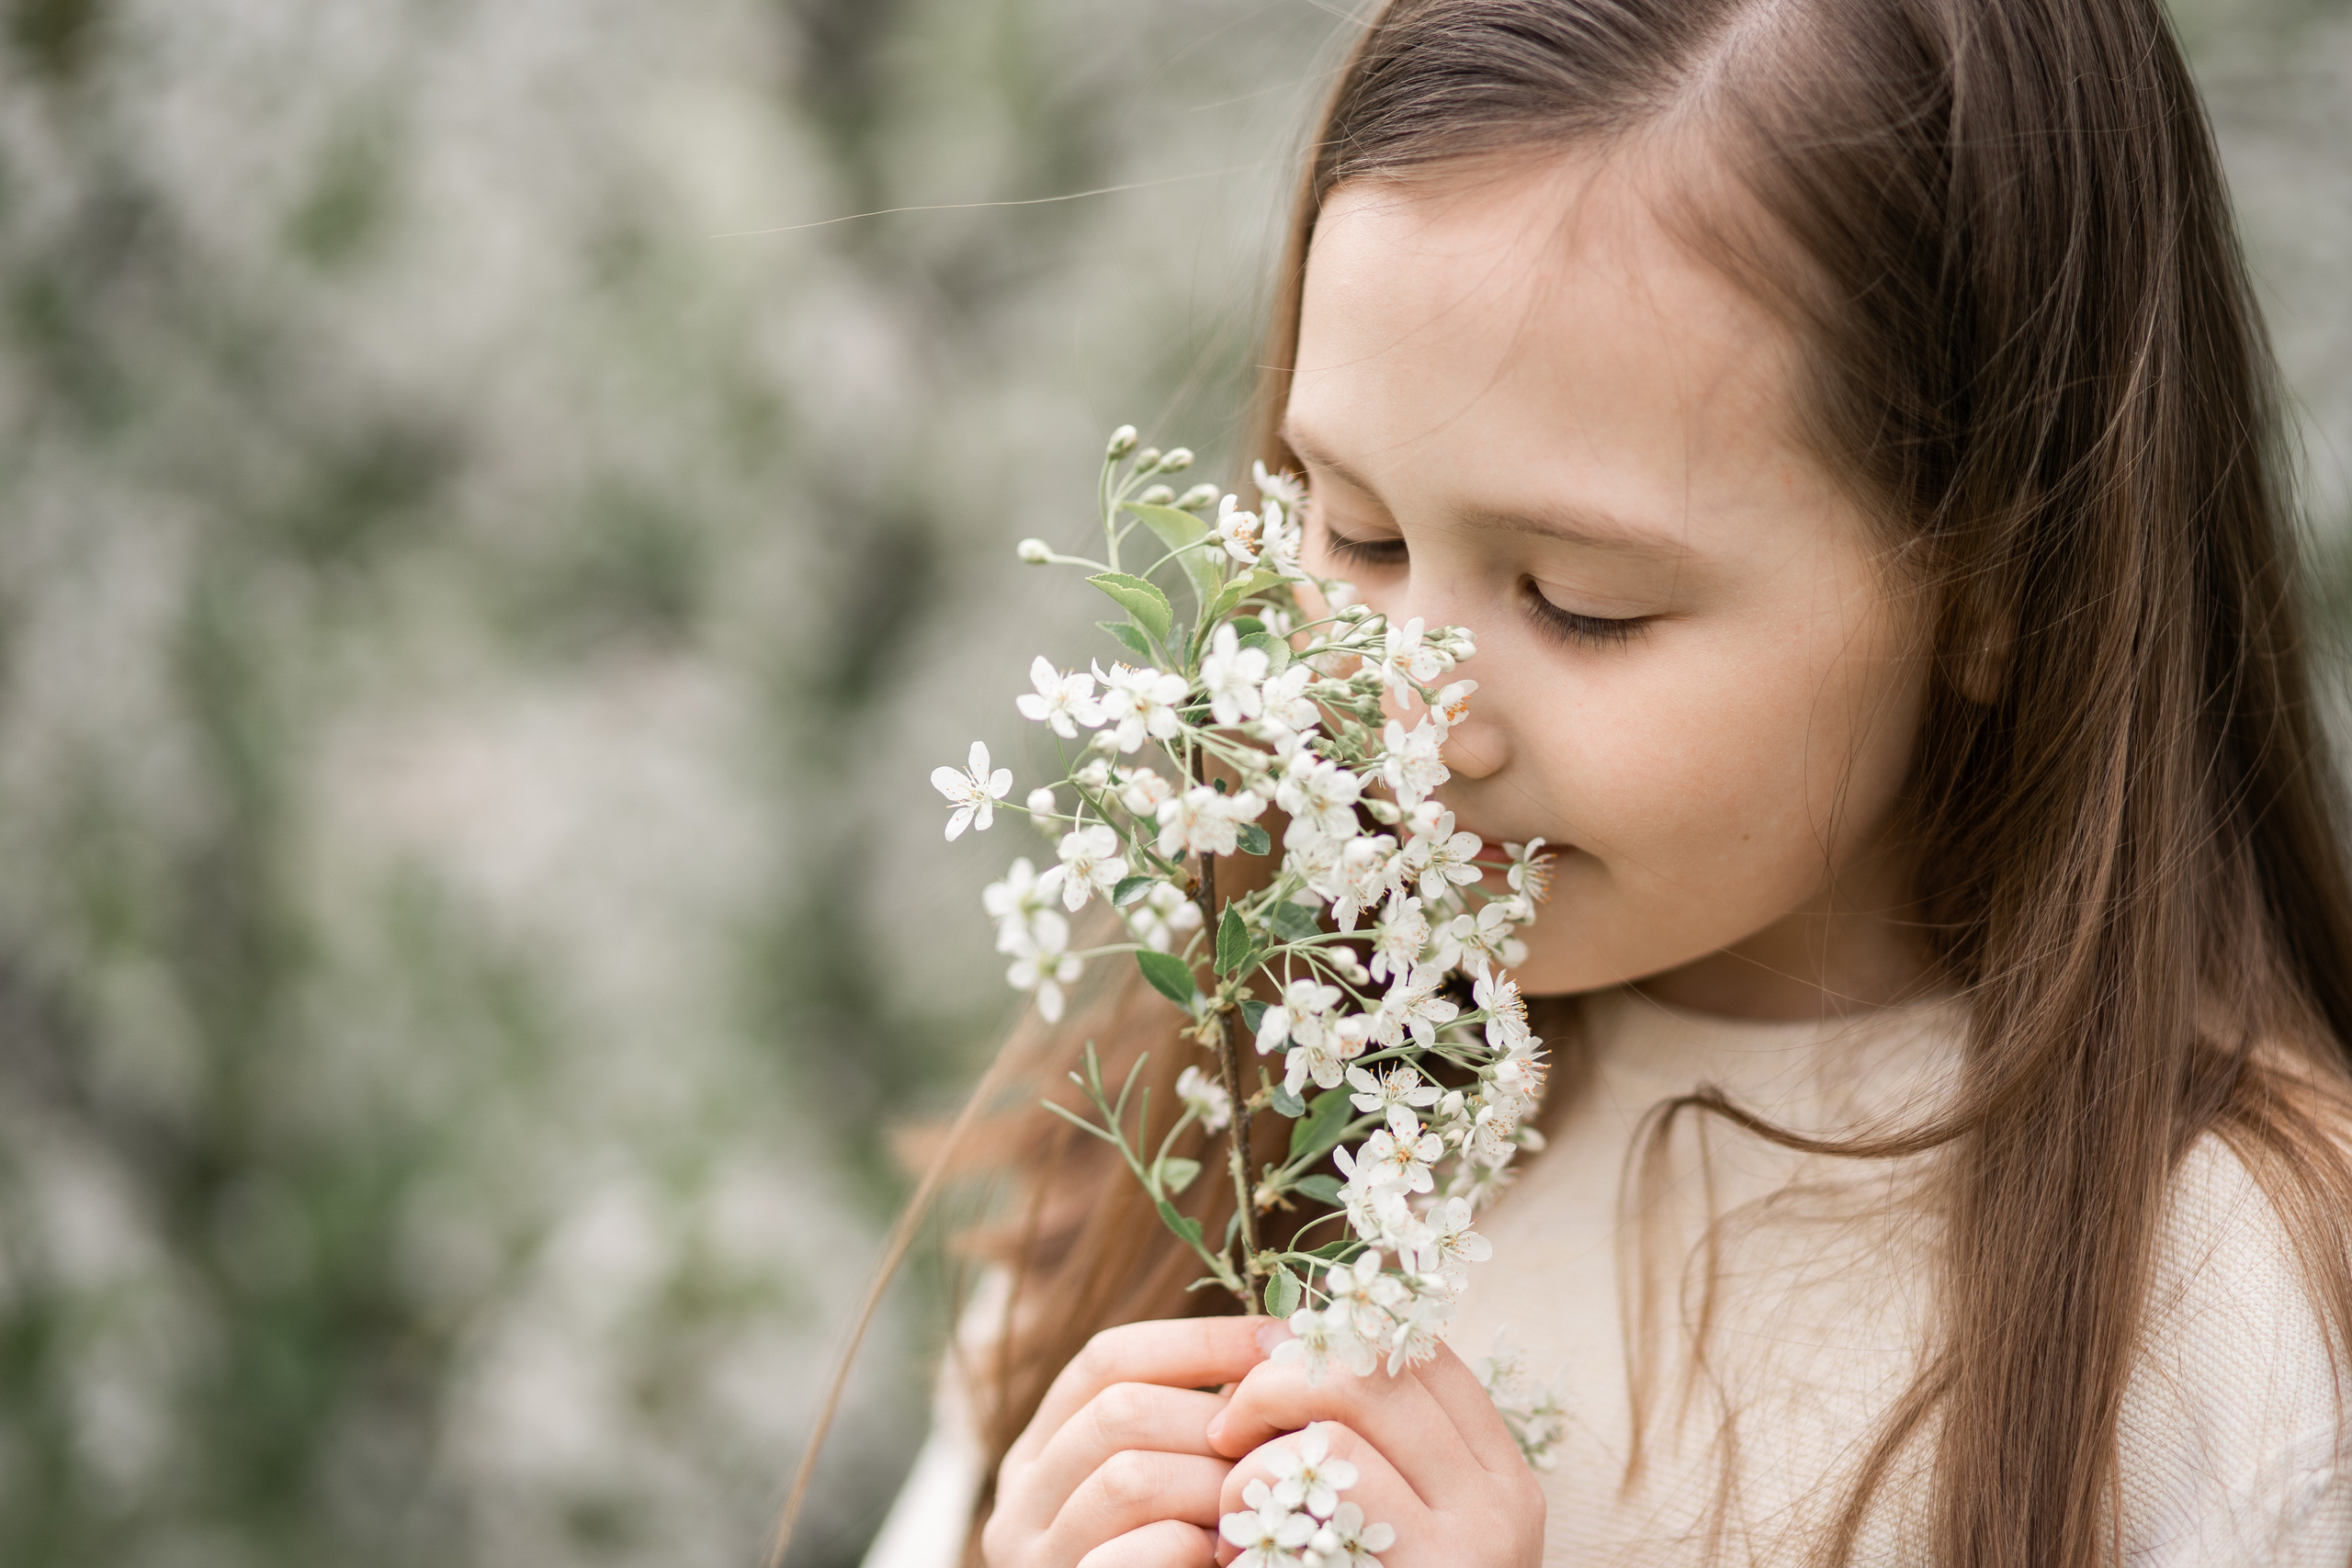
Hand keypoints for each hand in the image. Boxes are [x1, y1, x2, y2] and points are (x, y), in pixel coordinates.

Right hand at [984, 1316, 1271, 1567]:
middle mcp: (1019, 1502)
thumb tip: (1278, 1345)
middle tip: (1283, 1442)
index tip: (1281, 1343)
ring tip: (1264, 1503)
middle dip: (1215, 1420)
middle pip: (1118, 1411)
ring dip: (1215, 1484)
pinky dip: (1190, 1546)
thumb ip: (1200, 1428)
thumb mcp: (1177, 1487)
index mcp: (1044, 1450)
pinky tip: (1227, 1556)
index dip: (1199, 1341)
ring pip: (1127, 1477)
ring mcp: (1035, 1562)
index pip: (1108, 1358)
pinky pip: (1129, 1556)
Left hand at [1205, 1340, 1543, 1566]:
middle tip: (1226, 1427)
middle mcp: (1500, 1505)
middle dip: (1277, 1381)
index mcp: (1500, 1478)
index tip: (1266, 1365)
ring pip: (1339, 1421)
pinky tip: (1232, 1550)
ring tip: (1232, 1506)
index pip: (1422, 1354)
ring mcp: (1463, 1549)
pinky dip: (1250, 1500)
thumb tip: (1285, 1335)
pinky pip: (1314, 1488)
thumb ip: (1372, 1450)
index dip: (1331, 1340)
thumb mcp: (1394, 1529)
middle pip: (1376, 1371)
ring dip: (1257, 1449)